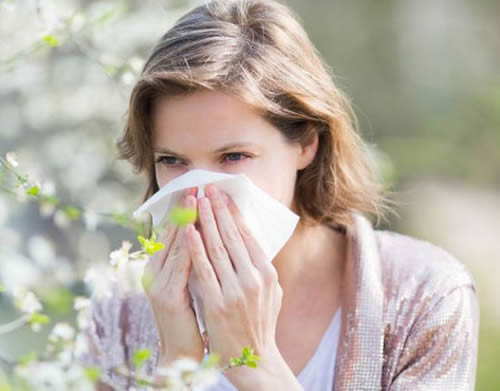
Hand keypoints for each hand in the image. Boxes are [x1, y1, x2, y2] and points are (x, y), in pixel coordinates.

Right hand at [143, 187, 203, 367]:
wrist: (180, 351)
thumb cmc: (190, 315)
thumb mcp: (189, 281)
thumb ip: (192, 259)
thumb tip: (206, 233)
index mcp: (160, 266)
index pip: (174, 232)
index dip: (185, 209)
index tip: (197, 189)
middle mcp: (154, 270)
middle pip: (172, 232)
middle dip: (186, 207)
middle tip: (197, 184)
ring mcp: (158, 283)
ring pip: (176, 244)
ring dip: (187, 219)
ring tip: (198, 197)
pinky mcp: (168, 296)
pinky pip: (181, 265)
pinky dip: (189, 245)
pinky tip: (197, 230)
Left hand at [185, 183, 283, 384]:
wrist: (253, 358)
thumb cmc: (260, 323)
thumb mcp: (271, 293)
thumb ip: (261, 268)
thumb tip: (251, 242)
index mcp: (267, 274)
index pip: (248, 236)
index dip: (234, 214)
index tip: (223, 196)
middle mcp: (254, 279)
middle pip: (232, 236)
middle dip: (218, 210)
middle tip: (208, 189)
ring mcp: (235, 290)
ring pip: (217, 248)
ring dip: (205, 221)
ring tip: (196, 201)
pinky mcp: (217, 302)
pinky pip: (204, 269)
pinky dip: (195, 248)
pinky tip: (188, 230)